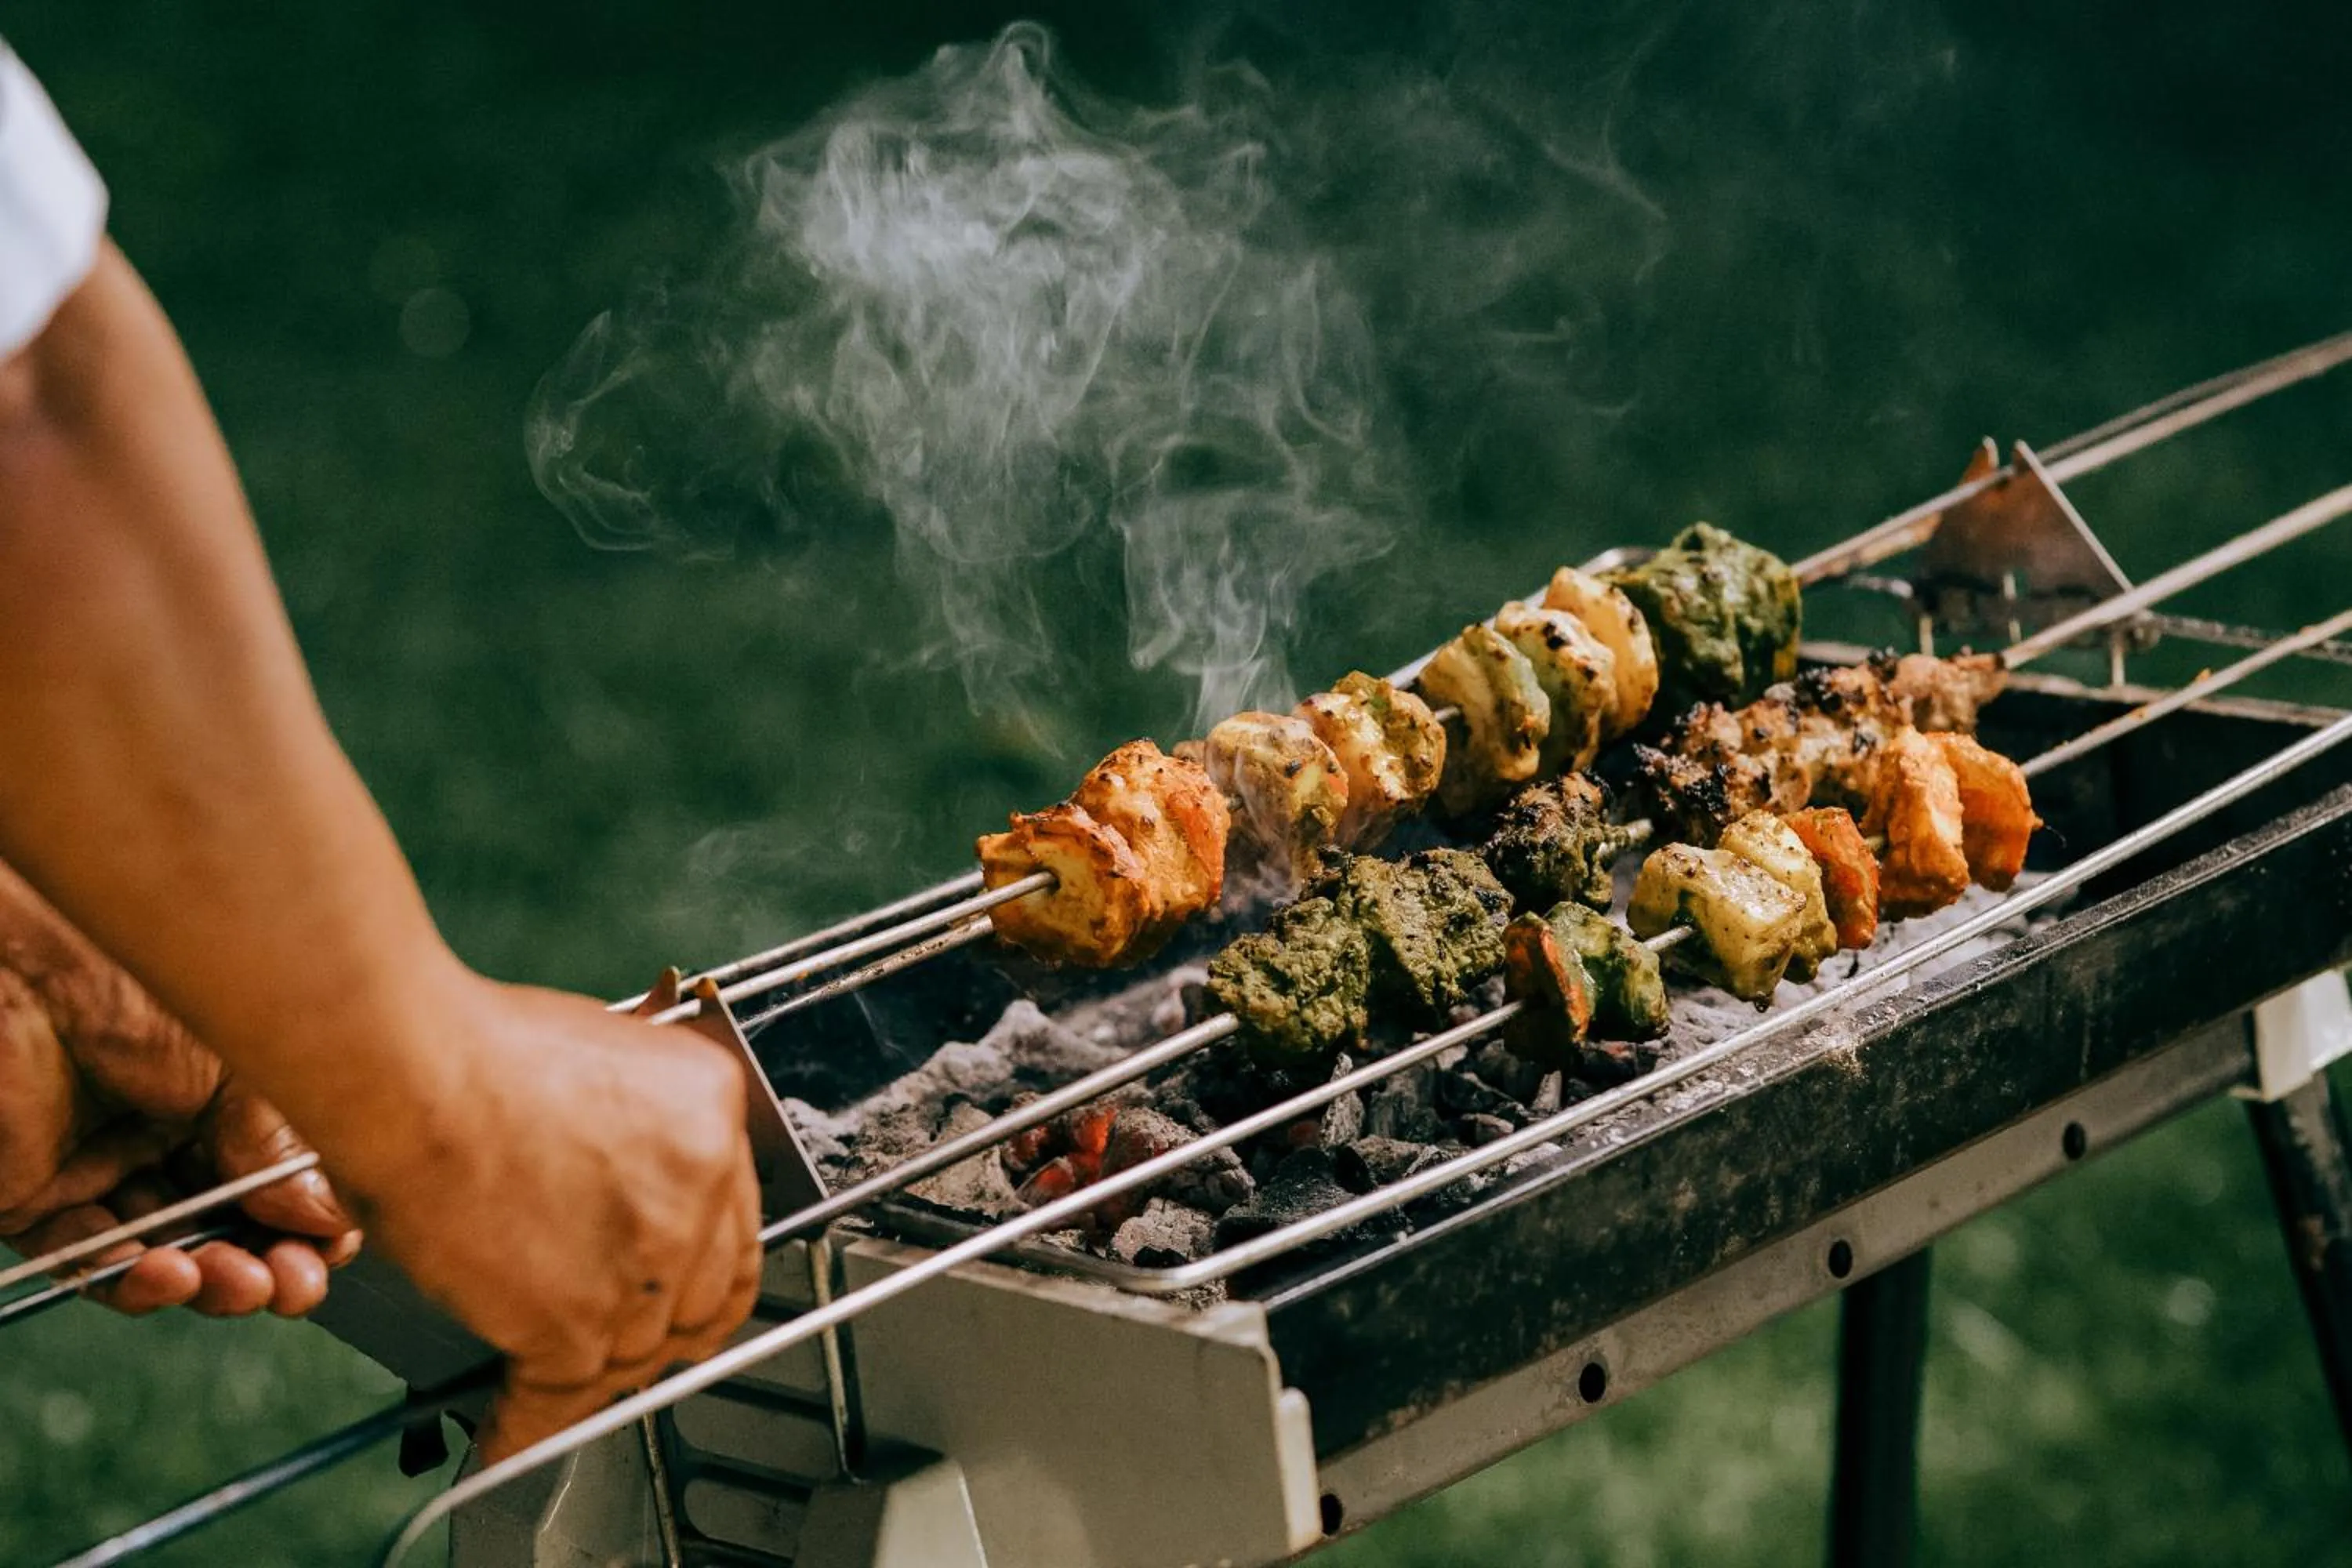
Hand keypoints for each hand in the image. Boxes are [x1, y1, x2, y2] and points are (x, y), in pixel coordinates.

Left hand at [0, 861, 360, 1314]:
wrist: (26, 972)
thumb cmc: (132, 985)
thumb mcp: (239, 1069)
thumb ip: (283, 1151)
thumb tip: (337, 1221)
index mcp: (224, 1092)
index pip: (282, 1178)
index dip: (313, 1222)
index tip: (336, 1248)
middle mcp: (167, 1131)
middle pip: (230, 1226)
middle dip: (271, 1265)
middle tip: (295, 1284)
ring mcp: (101, 1168)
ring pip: (168, 1254)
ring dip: (211, 1281)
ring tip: (241, 1281)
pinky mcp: (35, 1201)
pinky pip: (89, 1262)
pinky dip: (133, 1282)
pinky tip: (171, 1273)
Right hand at [333, 973, 762, 1463]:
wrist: (411, 1073)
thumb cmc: (476, 1052)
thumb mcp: (606, 1055)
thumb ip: (641, 1124)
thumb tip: (629, 1167)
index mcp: (711, 1112)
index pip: (733, 1221)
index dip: (702, 1268)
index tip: (683, 1291)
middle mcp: (698, 1187)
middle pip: (697, 1298)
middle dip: (658, 1330)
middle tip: (619, 1345)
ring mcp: (646, 1261)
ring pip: (634, 1352)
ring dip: (593, 1374)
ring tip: (553, 1381)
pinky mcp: (576, 1321)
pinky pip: (561, 1398)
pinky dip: (528, 1424)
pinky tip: (508, 1431)